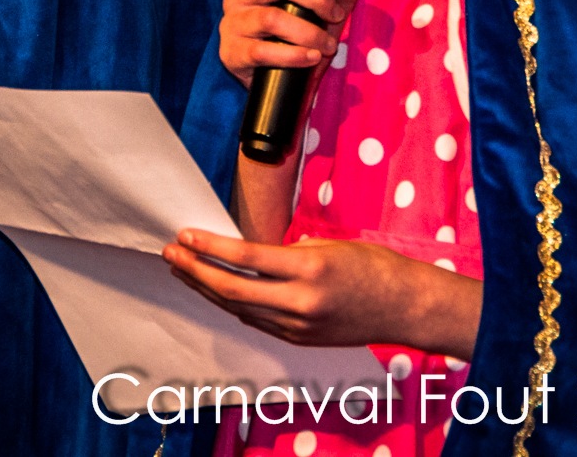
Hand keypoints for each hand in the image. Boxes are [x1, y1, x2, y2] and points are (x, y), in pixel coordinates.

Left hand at [163, 230, 481, 362]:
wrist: (405, 308)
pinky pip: (257, 322)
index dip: (210, 248)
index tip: (185, 236)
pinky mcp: (299, 341)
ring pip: (238, 310)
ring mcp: (298, 326)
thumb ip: (289, 252)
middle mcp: (300, 302)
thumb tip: (251, 255)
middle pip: (232, 290)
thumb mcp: (331, 245)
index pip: (246, 259)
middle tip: (171, 254)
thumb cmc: (374, 267)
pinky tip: (219, 291)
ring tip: (186, 271)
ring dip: (208, 290)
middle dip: (195, 271)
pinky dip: (234, 306)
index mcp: (309, 268)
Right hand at [219, 0, 369, 87]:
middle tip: (336, 16)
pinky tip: (311, 58)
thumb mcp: (329, 4)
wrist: (281, 80)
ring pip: (272, 18)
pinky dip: (294, 56)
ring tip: (328, 45)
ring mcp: (232, 21)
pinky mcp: (231, 52)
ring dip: (310, 33)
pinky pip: (262, 51)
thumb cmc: (303, 32)